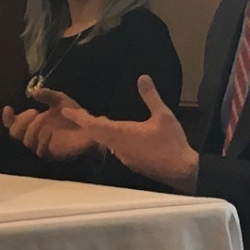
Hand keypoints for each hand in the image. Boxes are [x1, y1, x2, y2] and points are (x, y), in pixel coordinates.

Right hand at [2, 89, 96, 160]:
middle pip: (15, 134)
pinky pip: (41, 151)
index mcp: (32, 122)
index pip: (13, 124)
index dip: (7, 118)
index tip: (9, 108)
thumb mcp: (60, 99)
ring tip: (43, 117)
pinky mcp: (52, 153)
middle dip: (21, 122)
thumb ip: (47, 95)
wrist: (90, 127)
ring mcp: (42, 144)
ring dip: (32, 128)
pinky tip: (49, 131)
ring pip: (27, 142)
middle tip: (34, 112)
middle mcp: (34, 134)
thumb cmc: (73, 114)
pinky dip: (43, 140)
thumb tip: (33, 92)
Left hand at [57, 75, 198, 192]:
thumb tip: (142, 78)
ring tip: (95, 121)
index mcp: (121, 134)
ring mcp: (124, 157)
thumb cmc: (172, 143)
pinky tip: (116, 134)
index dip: (79, 117)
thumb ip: (151, 96)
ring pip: (105, 142)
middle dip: (86, 123)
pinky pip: (114, 148)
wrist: (183, 171)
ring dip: (98, 131)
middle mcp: (118, 147)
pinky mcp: (132, 163)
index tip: (65, 111)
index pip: (93, 125)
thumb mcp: (163, 116)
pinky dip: (110, 139)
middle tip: (77, 114)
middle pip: (95, 134)